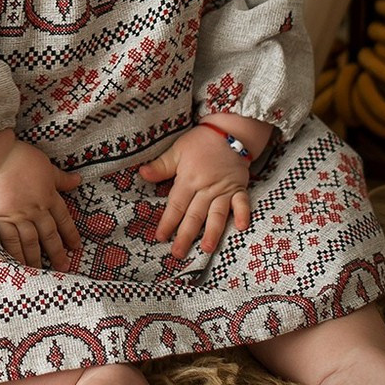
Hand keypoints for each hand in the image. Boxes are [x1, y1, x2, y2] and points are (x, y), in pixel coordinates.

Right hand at [0, 140, 83, 270]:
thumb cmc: (19, 157)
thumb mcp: (46, 165)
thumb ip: (61, 178)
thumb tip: (78, 180)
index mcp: (48, 196)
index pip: (63, 219)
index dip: (70, 233)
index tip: (75, 247)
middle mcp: (36, 210)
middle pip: (49, 235)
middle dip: (57, 252)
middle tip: (63, 267)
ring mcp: (18, 217)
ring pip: (31, 242)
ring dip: (37, 258)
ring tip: (41, 273)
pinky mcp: (0, 219)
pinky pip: (10, 241)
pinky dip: (16, 254)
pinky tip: (19, 265)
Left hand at [139, 124, 252, 259]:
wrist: (229, 131)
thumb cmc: (200, 141)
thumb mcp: (177, 150)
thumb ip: (161, 166)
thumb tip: (142, 174)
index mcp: (189, 179)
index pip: (176, 205)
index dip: (168, 222)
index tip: (160, 237)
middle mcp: (206, 188)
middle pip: (194, 215)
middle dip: (186, 235)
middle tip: (178, 253)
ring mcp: (224, 190)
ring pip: (217, 214)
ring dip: (212, 231)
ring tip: (206, 249)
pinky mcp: (239, 188)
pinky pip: (242, 203)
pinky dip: (243, 214)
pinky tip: (241, 227)